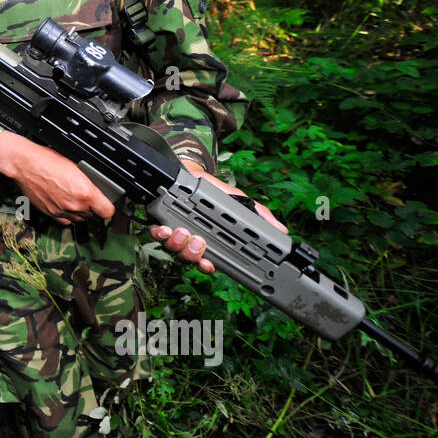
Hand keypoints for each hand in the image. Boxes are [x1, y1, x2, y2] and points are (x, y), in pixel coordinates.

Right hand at [0, 131, 114, 224]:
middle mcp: (75, 206)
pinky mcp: (51, 214)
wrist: (24, 164)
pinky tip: (66, 204)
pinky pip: (66, 221)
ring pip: (81, 220)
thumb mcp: (77, 165)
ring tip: (76, 199)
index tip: (107, 203)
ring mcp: (62, 211)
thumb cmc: (47, 160)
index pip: (108, 212)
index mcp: (85, 193)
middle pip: (95, 216)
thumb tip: (100, 189)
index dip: (109, 207)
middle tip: (89, 197)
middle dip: (94, 208)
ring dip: (82, 212)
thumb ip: (90, 182)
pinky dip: (68, 215)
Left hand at [148, 160, 287, 273]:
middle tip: (198, 243)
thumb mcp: (239, 201)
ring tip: (182, 232)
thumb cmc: (213, 190)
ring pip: (172, 249)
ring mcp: (174, 231)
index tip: (209, 264)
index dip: (207, 266)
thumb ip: (258, 215)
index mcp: (210, 241)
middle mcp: (191, 240)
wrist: (190, 172)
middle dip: (192, 254)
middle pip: (189, 258)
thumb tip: (281, 229)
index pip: (209, 260)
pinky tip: (164, 228)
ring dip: (177, 244)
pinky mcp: (159, 221)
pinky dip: (159, 234)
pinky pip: (156, 234)